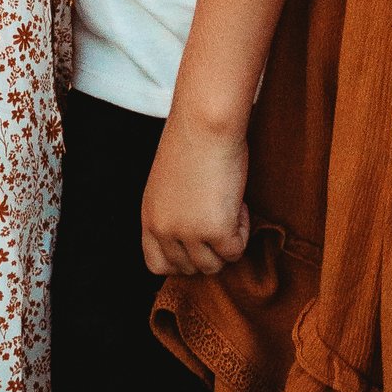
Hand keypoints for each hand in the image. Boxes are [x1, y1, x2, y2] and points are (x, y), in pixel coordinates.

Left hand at [140, 106, 251, 276]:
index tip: (198, 241)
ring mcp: (188, 234)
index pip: (157, 265)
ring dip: (226, 242)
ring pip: (213, 266)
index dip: (181, 260)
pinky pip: (235, 251)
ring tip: (228, 204)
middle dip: (208, 250)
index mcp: (149, 218)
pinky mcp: (216, 231)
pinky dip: (242, 231)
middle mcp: (164, 230)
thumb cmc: (192, 140)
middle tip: (218, 214)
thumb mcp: (169, 184)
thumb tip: (194, 239)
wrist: (206, 121)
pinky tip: (238, 201)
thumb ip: (173, 213)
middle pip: (189, 269)